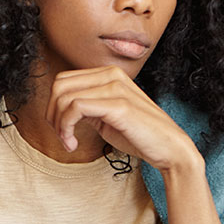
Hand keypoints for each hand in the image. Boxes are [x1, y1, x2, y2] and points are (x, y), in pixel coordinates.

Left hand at [45, 66, 197, 171]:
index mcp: (108, 74)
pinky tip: (73, 144)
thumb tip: (58, 107)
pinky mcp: (118, 105)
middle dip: (52, 114)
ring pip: (64, 98)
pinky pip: (76, 108)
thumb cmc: (138, 135)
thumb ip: (85, 106)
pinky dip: (66, 128)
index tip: (61, 129)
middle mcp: (111, 75)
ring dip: (59, 125)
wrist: (170, 149)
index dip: (53, 105)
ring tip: (68, 142)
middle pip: (59, 86)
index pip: (63, 80)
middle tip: (62, 136)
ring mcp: (116, 87)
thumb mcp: (104, 115)